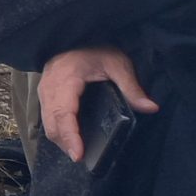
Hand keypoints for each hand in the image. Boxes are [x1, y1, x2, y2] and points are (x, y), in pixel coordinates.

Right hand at [41, 46, 159, 161]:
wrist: (72, 36)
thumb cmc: (93, 48)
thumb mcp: (117, 62)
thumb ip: (131, 86)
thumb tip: (151, 107)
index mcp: (65, 79)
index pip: (63, 112)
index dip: (70, 135)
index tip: (78, 154)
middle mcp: (49, 88)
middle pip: (52, 123)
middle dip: (65, 143)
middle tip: (81, 159)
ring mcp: (44, 92)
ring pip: (47, 123)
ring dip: (61, 139)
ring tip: (78, 152)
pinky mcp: (45, 95)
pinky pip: (48, 118)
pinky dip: (58, 131)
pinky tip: (71, 139)